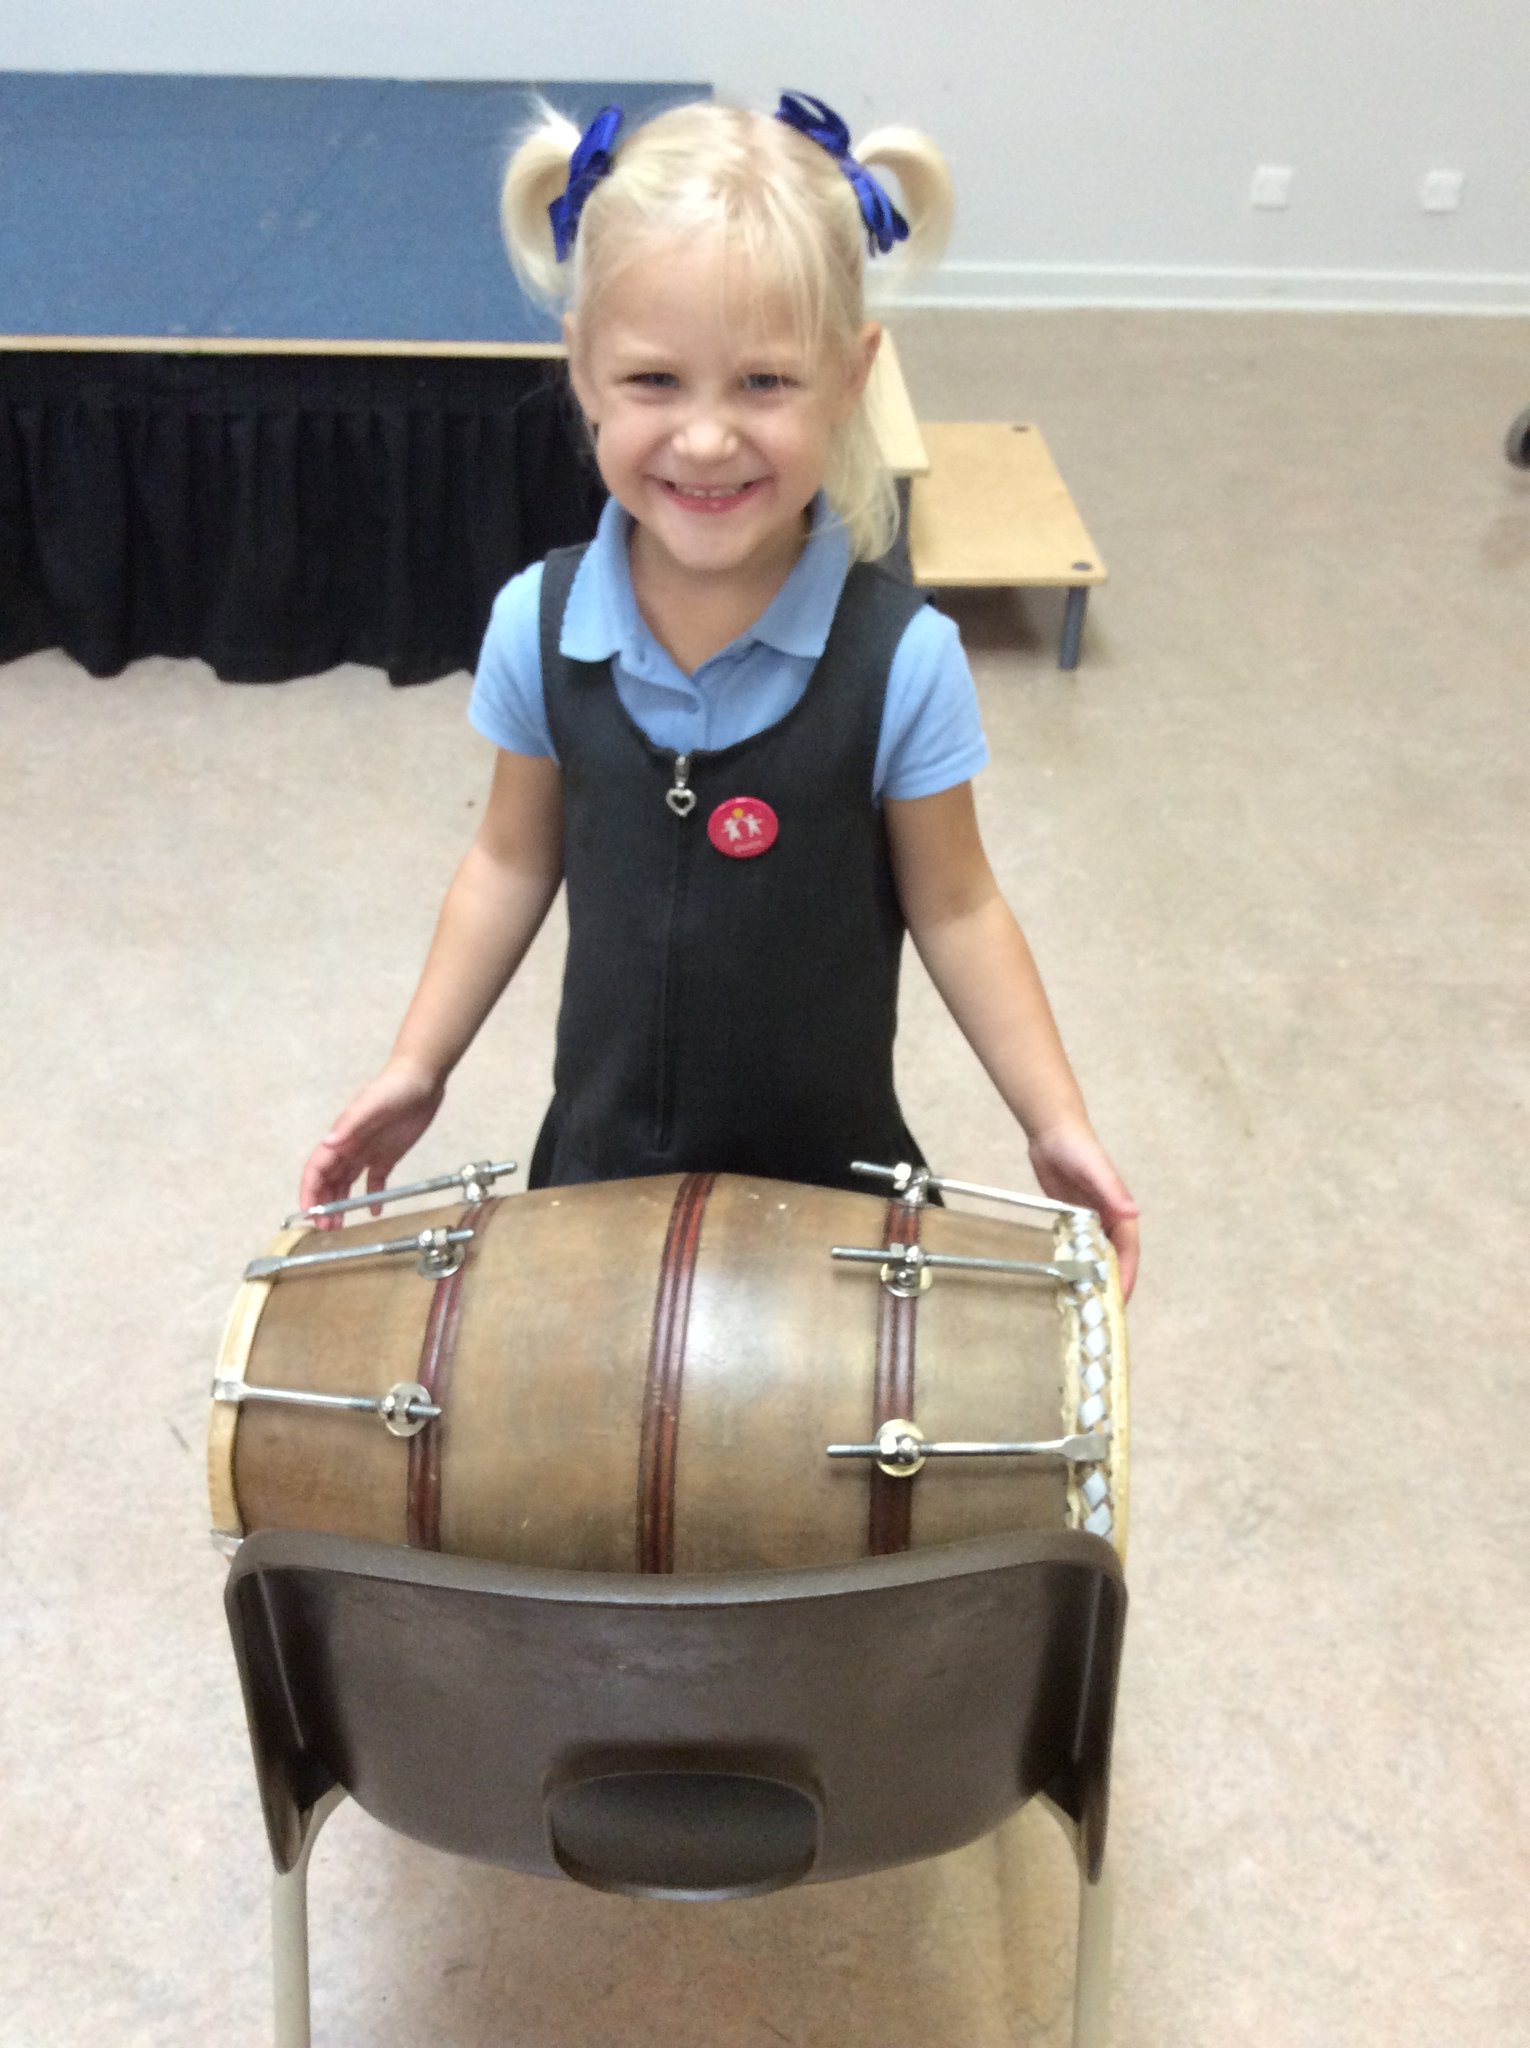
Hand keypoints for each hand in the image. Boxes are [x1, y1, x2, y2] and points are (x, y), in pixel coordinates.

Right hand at [298, 1060, 445, 1228]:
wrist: (422, 1080)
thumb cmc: (394, 1089)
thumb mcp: (372, 1105)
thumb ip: (351, 1124)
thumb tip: (328, 1143)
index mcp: (342, 1137)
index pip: (318, 1168)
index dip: (310, 1190)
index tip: (308, 1212)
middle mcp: (350, 1147)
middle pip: (329, 1180)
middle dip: (323, 1203)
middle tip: (326, 1228)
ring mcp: (368, 1152)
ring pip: (347, 1183)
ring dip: (341, 1204)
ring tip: (339, 1226)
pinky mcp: (387, 1155)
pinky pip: (375, 1180)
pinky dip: (372, 1196)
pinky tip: (374, 1212)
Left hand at [1028, 1122, 1139, 1298]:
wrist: (1053, 1131)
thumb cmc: (1077, 1148)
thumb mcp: (1095, 1169)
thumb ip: (1112, 1190)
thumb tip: (1133, 1215)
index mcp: (1118, 1211)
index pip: (1127, 1252)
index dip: (1124, 1276)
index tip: (1118, 1301)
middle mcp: (1108, 1218)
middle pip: (1114, 1258)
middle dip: (1112, 1284)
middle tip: (1101, 1313)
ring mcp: (1090, 1218)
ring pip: (1097, 1254)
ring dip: (1095, 1276)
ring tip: (1085, 1304)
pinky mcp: (1073, 1216)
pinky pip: (1079, 1246)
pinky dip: (1077, 1263)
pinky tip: (1066, 1279)